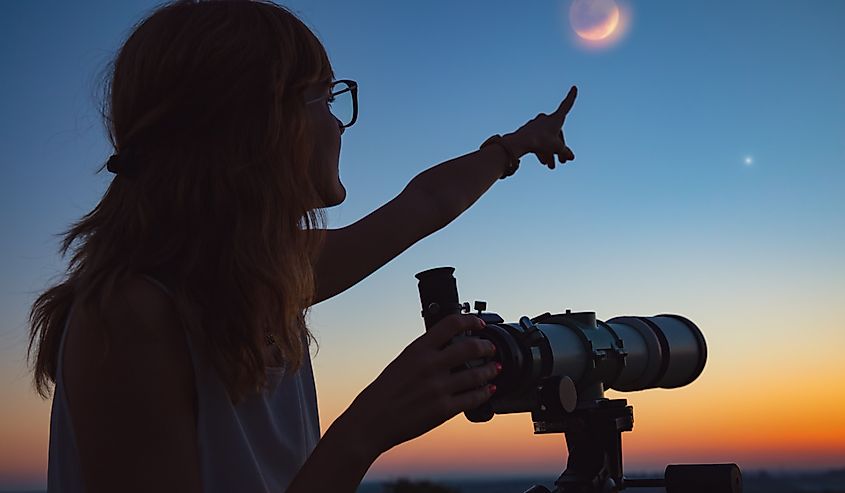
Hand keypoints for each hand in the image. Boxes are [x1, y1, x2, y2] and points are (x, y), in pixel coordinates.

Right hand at [340, 314, 498, 456]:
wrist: (371, 421)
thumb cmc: (382, 393)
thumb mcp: (401, 363)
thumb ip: (423, 354)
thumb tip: (446, 348)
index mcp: (417, 350)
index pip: (451, 324)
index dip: (470, 321)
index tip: (479, 324)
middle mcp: (430, 366)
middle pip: (470, 347)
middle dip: (486, 347)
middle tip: (490, 349)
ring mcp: (438, 388)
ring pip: (477, 374)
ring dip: (490, 370)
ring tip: (494, 369)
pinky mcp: (444, 409)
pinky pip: (473, 398)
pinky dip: (484, 393)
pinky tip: (488, 390)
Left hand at [504, 85, 577, 169]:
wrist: (520, 143)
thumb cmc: (540, 142)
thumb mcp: (556, 148)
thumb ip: (565, 152)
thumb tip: (571, 157)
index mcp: (555, 118)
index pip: (566, 105)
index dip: (571, 97)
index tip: (574, 87)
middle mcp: (546, 119)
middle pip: (557, 134)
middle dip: (559, 149)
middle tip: (561, 163)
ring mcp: (536, 125)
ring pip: (547, 139)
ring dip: (550, 153)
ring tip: (550, 166)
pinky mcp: (528, 132)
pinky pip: (538, 141)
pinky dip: (542, 150)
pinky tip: (543, 162)